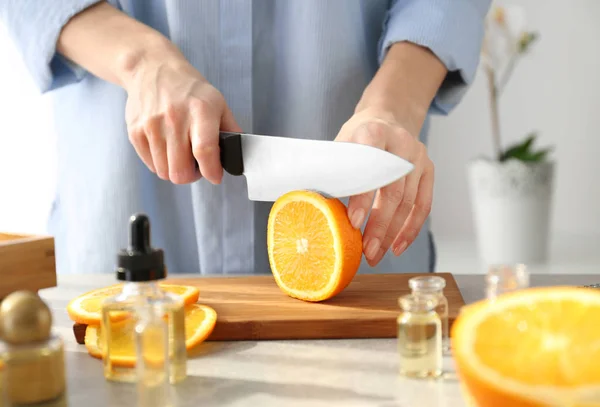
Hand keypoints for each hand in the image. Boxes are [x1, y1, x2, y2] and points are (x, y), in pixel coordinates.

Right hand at [124, 55, 240, 183]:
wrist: (152, 68)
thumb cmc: (189, 89)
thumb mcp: (218, 102)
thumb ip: (231, 130)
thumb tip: (239, 155)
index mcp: (200, 110)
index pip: (205, 150)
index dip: (211, 171)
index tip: (215, 176)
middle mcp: (174, 118)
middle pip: (181, 171)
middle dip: (193, 175)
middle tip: (197, 166)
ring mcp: (151, 126)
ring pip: (165, 173)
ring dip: (176, 170)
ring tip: (182, 156)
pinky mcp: (135, 132)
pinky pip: (151, 165)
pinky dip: (162, 164)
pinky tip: (168, 150)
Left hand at [335, 108, 433, 265]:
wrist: (387, 118)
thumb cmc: (357, 137)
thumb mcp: (341, 144)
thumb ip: (332, 170)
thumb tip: (310, 203)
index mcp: (374, 133)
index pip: (371, 169)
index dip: (363, 197)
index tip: (353, 223)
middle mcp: (402, 144)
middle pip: (393, 191)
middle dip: (380, 226)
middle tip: (366, 251)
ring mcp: (419, 157)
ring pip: (409, 202)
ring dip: (392, 233)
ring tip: (376, 255)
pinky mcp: (429, 170)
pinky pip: (424, 205)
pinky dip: (411, 229)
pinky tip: (397, 246)